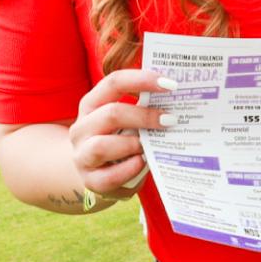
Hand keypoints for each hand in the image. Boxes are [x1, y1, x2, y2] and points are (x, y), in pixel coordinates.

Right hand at [69, 69, 177, 201]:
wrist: (99, 174)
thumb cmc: (119, 140)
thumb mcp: (126, 120)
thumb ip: (142, 108)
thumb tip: (178, 98)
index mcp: (91, 104)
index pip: (113, 83)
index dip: (142, 80)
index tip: (170, 84)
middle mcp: (82, 128)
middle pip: (111, 114)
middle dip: (144, 116)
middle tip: (170, 119)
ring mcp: (82, 155)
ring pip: (102, 146)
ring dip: (133, 144)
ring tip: (150, 146)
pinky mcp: (90, 181)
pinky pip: (109, 176)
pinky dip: (129, 169)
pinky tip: (143, 163)